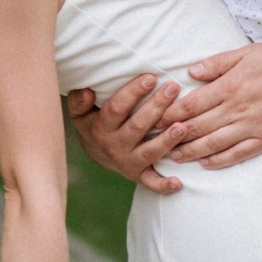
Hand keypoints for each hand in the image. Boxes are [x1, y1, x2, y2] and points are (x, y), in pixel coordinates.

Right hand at [67, 72, 188, 194]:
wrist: (97, 153)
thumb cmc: (93, 122)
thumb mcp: (80, 112)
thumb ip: (79, 101)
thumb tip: (88, 92)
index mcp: (101, 128)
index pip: (117, 108)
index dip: (133, 92)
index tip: (150, 77)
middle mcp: (114, 146)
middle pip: (137, 127)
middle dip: (156, 107)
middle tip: (173, 88)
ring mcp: (128, 162)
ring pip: (149, 152)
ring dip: (166, 141)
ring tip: (182, 126)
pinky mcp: (139, 175)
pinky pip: (151, 182)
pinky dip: (164, 185)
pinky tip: (178, 182)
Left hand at [161, 36, 261, 167]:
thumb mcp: (246, 53)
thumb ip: (216, 63)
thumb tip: (190, 72)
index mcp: (229, 86)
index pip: (190, 104)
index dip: (169, 114)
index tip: (154, 120)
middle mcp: (238, 109)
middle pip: (198, 126)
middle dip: (174, 136)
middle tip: (155, 143)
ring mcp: (253, 126)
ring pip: (214, 143)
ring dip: (192, 152)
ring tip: (174, 157)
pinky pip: (239, 153)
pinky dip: (220, 161)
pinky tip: (206, 164)